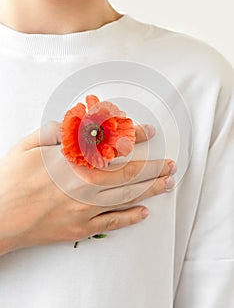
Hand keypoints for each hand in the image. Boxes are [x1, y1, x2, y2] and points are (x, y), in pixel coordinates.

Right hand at [0, 122, 175, 255]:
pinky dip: (130, 217)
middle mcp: (84, 185)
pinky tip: (144, 213)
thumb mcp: (27, 146)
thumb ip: (55, 132)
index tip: (149, 132)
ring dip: (150, 190)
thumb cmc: (9, 181)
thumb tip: (77, 124)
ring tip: (167, 184)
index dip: (134, 136)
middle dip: (154, 168)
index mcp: (73, 162)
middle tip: (171, 164)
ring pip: (126, 197)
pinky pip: (112, 222)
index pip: (113, 145)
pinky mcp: (80, 227)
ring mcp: (85, 209)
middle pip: (128, 174)